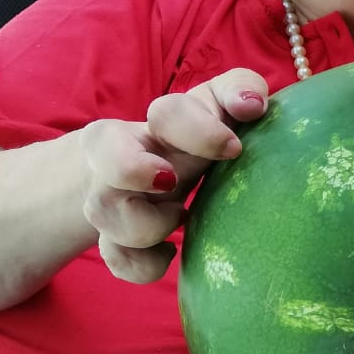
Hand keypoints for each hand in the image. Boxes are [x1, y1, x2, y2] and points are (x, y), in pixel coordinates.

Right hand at [78, 69, 269, 283]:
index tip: (234, 149)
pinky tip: (170, 253)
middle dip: (133, 168)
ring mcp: (114, 194)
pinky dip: (141, 264)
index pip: (167, 111)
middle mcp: (128, 152)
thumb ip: (241, 89)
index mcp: (163, 121)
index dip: (199, 130)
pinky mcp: (115, 234)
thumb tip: (252, 105)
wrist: (153, 163)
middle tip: (172, 182)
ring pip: (102, 211)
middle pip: (104, 153)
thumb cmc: (200, 131)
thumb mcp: (220, 104)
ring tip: (181, 217)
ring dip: (143, 224)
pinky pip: (115, 257)